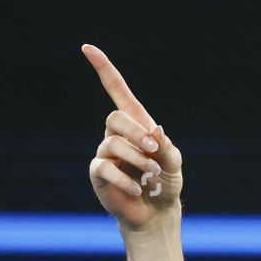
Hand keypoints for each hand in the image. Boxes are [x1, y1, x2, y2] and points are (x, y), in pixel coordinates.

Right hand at [82, 43, 183, 230]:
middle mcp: (117, 135)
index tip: (87, 48)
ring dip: (136, 158)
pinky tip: (137, 190)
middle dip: (136, 133)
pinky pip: (104, 168)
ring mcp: (105, 153)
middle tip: (154, 150)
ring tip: (152, 174)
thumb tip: (156, 130)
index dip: (103, 69)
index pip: (117, 90)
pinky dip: (123, 179)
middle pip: (114, 118)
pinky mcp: (98, 174)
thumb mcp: (173, 163)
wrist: (157, 213)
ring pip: (111, 144)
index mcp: (136, 123)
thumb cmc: (165, 183)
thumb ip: (166, 147)